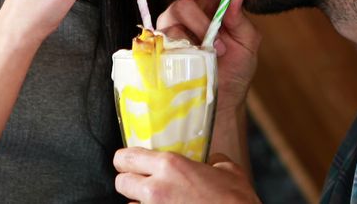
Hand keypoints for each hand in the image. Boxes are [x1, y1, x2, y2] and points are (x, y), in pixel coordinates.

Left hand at [114, 148, 259, 203]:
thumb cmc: (236, 201)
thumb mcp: (227, 170)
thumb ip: (211, 160)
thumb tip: (208, 160)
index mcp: (170, 166)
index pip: (126, 157)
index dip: (126, 159)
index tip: (130, 161)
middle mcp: (156, 189)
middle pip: (121, 182)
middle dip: (129, 180)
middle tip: (141, 181)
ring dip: (139, 201)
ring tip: (157, 200)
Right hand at [156, 0, 260, 109]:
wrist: (222, 99)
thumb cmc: (235, 68)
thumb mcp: (247, 42)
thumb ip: (241, 18)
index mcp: (216, 1)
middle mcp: (194, 6)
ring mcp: (175, 22)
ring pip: (181, 4)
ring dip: (201, 22)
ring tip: (216, 46)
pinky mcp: (163, 40)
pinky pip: (169, 31)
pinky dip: (188, 42)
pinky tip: (199, 54)